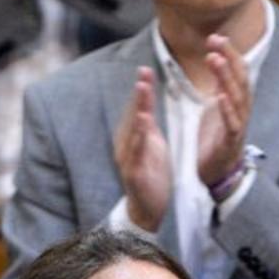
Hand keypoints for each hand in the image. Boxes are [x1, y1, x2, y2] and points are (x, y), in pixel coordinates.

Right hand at [114, 66, 171, 231]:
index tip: (146, 69)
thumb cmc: (151, 176)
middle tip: (144, 71)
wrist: (148, 210)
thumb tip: (146, 103)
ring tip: (143, 88)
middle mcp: (126, 145)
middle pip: (133, 114)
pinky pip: (136, 151)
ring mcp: (128, 159)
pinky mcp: (133, 172)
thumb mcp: (152, 145)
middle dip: (139, 93)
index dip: (142, 90)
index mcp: (132, 138)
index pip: (137, 109)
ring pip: (133, 129)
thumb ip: (148, 125)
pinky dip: (140, 135)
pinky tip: (145, 120)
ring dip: (138, 107)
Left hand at [195, 35, 252, 191]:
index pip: (237, 70)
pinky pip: (231, 123)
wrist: (217, 171)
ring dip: (226, 77)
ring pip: (237, 97)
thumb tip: (216, 57)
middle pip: (240, 78)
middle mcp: (242, 109)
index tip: (215, 37)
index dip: (228, 53)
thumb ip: (219, 83)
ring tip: (215, 59)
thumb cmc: (215, 137)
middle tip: (216, 40)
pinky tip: (220, 95)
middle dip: (229, 57)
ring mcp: (238, 124)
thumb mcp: (216, 104)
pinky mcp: (230, 141)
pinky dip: (226, 108)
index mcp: (237, 99)